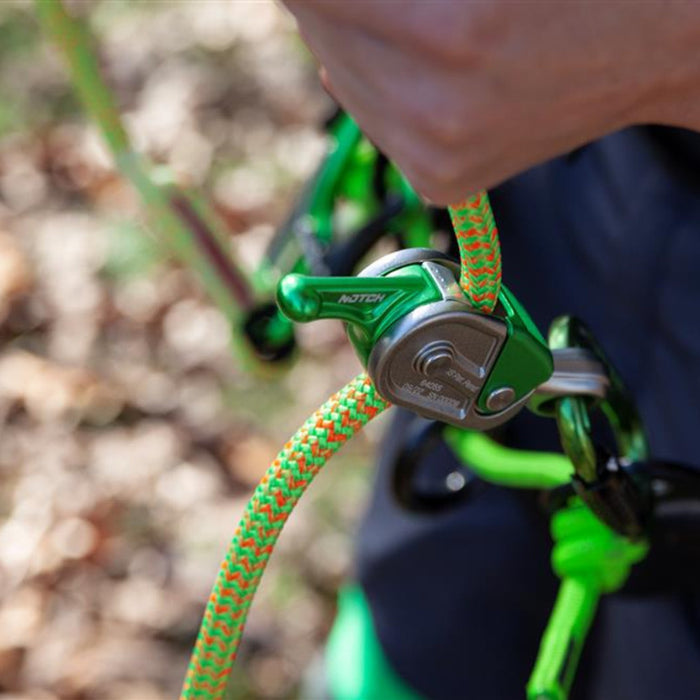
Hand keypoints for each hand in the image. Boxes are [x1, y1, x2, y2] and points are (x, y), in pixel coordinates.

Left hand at [284, 1, 699, 204]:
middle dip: (330, 1)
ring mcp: (438, 160)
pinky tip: (409, 62)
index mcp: (451, 30)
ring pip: (341, 80)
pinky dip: (375, 86)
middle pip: (321, 36)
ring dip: (349, 41)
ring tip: (402, 19)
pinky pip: (374, 122)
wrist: (652, 46)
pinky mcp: (441, 182)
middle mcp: (438, 112)